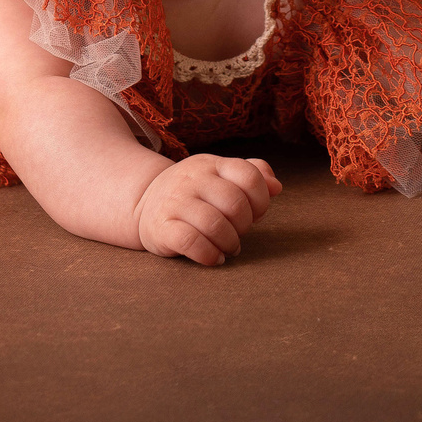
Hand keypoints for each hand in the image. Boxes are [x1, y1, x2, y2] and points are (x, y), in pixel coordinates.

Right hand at [133, 154, 281, 265]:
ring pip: (214, 225)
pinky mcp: (161, 227)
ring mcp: (175, 201)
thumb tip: (277, 187)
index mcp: (212, 164)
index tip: (255, 215)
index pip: (250, 175)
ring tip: (228, 248)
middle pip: (235, 203)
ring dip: (229, 243)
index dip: (261, 201)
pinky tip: (214, 257)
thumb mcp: (220, 177)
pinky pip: (191, 242)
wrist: (144, 203)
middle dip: (244, 226)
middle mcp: (193, 178)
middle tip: (238, 234)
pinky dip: (209, 255)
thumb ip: (252, 176)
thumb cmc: (194, 194)